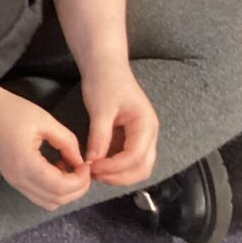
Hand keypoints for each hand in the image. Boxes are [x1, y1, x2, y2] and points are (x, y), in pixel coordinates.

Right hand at [0, 88, 89, 210]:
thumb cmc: (11, 109)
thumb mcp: (45, 120)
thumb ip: (67, 142)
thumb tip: (80, 162)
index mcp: (25, 163)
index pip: (61, 187)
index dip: (80, 180)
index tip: (86, 164)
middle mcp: (17, 178)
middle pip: (56, 200)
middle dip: (77, 188)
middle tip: (84, 169)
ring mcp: (13, 181)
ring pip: (48, 202)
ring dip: (65, 192)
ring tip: (70, 170)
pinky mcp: (12, 179)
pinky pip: (38, 196)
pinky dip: (52, 190)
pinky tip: (56, 169)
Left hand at [82, 62, 157, 186]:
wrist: (104, 66)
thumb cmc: (105, 81)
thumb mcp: (101, 108)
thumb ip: (99, 136)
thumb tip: (93, 161)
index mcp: (146, 125)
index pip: (136, 156)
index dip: (115, 167)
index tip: (93, 168)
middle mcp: (148, 134)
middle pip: (142, 168)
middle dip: (119, 176)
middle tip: (94, 175)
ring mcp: (140, 137)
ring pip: (136, 166)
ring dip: (117, 174)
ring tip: (93, 171)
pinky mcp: (129, 138)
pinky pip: (126, 159)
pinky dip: (114, 166)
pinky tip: (96, 164)